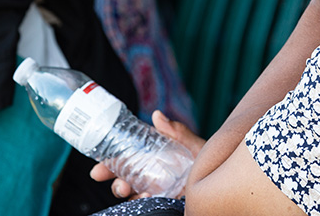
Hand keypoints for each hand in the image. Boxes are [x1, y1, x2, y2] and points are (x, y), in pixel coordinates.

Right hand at [90, 110, 205, 198]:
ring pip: (131, 192)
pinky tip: (145, 197)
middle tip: (103, 175)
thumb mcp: (192, 144)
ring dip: (123, 190)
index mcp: (154, 156)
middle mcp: (151, 173)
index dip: (110, 160)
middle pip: (123, 176)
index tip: (99, 164)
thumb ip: (177, 132)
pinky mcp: (163, 201)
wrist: (221, 178)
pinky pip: (145, 204)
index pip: (127, 157)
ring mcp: (156, 188)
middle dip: (111, 177)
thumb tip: (157, 115)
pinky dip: (141, 201)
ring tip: (126, 188)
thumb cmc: (206, 158)